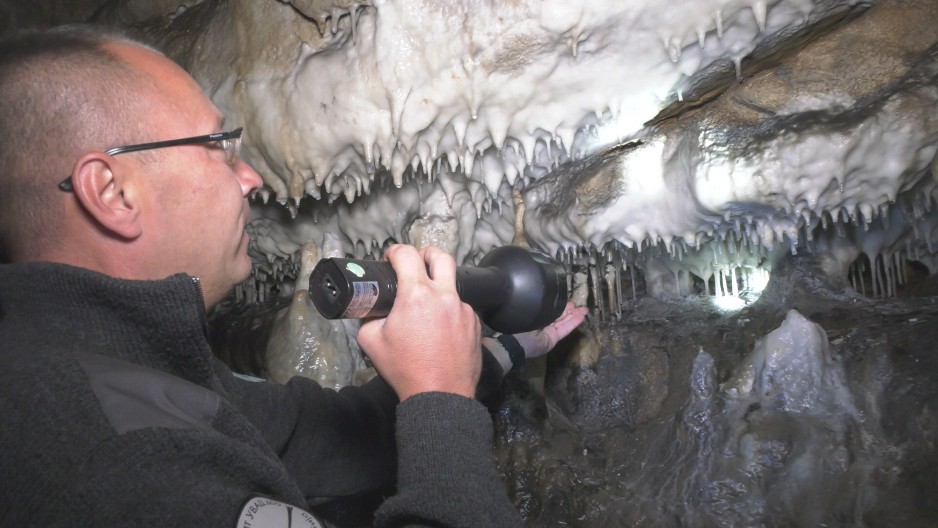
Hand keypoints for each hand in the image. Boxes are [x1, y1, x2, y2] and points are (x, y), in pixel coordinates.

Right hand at [356, 245, 481, 400]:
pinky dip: (450, 311)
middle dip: (426, 253)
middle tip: (417, 263)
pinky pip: (462, 308)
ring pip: (452, 286)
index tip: (391, 258)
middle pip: (441, 256)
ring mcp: (464, 309)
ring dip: (439, 289)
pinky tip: (441, 329)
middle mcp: (444, 296)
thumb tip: (372, 311)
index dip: (395, 251)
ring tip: (427, 308)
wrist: (440, 395)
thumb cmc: (405, 368)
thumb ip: (369, 318)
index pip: (406, 254)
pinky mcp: (476, 323)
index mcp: (416, 294)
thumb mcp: (371, 341)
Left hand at [513, 302, 587, 358]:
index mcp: (538, 317)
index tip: (571, 302)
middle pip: (560, 317)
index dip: (562, 307)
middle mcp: (544, 324)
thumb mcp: (534, 312)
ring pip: (564, 322)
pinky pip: (565, 330)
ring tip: (585, 310)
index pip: (552, 311)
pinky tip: (581, 317)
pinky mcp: (553, 339)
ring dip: (575, 316)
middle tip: (581, 306)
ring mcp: (549, 332)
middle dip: (572, 311)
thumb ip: (545, 308)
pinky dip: (573, 323)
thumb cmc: (522, 323)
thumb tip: (553, 301)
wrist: (518, 341)